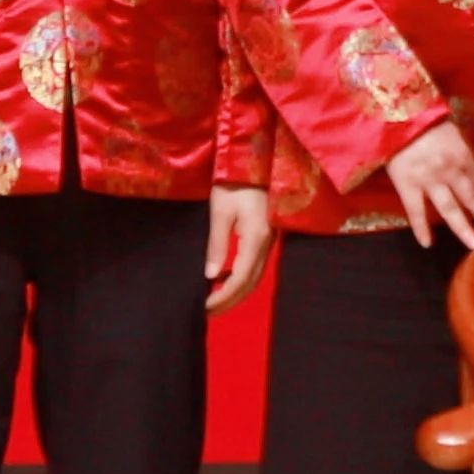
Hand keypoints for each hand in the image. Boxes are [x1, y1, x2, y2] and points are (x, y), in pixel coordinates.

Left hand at [204, 187, 273, 312]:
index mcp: (256, 238)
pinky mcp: (266, 237)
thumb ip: (217, 245)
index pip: (241, 278)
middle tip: (206, 313)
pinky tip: (223, 280)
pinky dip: (240, 279)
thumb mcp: (220, 212)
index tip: (204, 307)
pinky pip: (255, 266)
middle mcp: (267, 244)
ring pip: (255, 277)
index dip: (223, 296)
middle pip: (251, 283)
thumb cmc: (232, 183)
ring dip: (236, 292)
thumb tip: (211, 276)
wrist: (253, 161)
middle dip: (229, 301)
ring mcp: (269, 241)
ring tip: (213, 301)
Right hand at [380, 121, 473, 249]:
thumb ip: (462, 156)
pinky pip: (415, 211)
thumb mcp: (453, 134)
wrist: (396, 113)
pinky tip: (428, 243)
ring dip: (463, 228)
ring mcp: (428, 180)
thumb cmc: (426, 121)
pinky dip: (421, 228)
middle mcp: (450, 170)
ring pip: (449, 208)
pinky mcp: (407, 185)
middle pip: (473, 198)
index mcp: (463, 156)